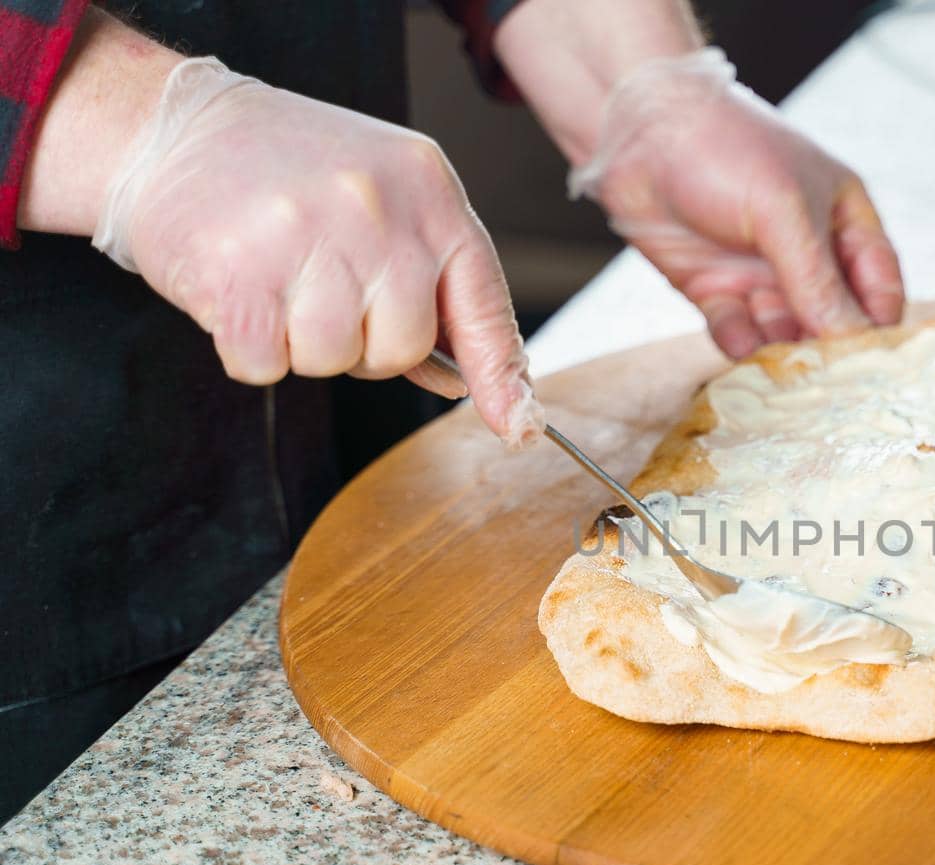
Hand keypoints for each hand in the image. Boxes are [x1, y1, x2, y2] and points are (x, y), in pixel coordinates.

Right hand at [93, 58, 541, 444]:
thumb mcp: (385, 201)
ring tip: (278, 280)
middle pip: (403, 347)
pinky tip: (240, 291)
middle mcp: (377, 209)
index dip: (499, 374)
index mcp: (429, 190)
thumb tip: (467, 383)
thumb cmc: (288, 173)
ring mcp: (308, 235)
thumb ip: (430, 285)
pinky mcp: (239, 271)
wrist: (173, 127)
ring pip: (333, 361)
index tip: (519, 426)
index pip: (484, 302)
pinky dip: (250, 349)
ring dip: (301, 344)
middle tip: (320, 290)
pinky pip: (266, 365)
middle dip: (363, 343)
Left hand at [568, 49, 904, 357]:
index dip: (879, 322)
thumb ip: (817, 278)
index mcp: (843, 220)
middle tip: (824, 377)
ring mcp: (761, 275)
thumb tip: (852, 338)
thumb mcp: (783, 210)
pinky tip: (740, 342)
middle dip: (828, 346)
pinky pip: (738, 333)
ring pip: (785, 332)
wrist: (639, 133)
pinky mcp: (716, 292)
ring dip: (782, 349)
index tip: (874, 361)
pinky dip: (740, 343)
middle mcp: (806, 254)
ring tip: (777, 359)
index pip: (880, 285)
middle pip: (832, 319)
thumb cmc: (726, 149)